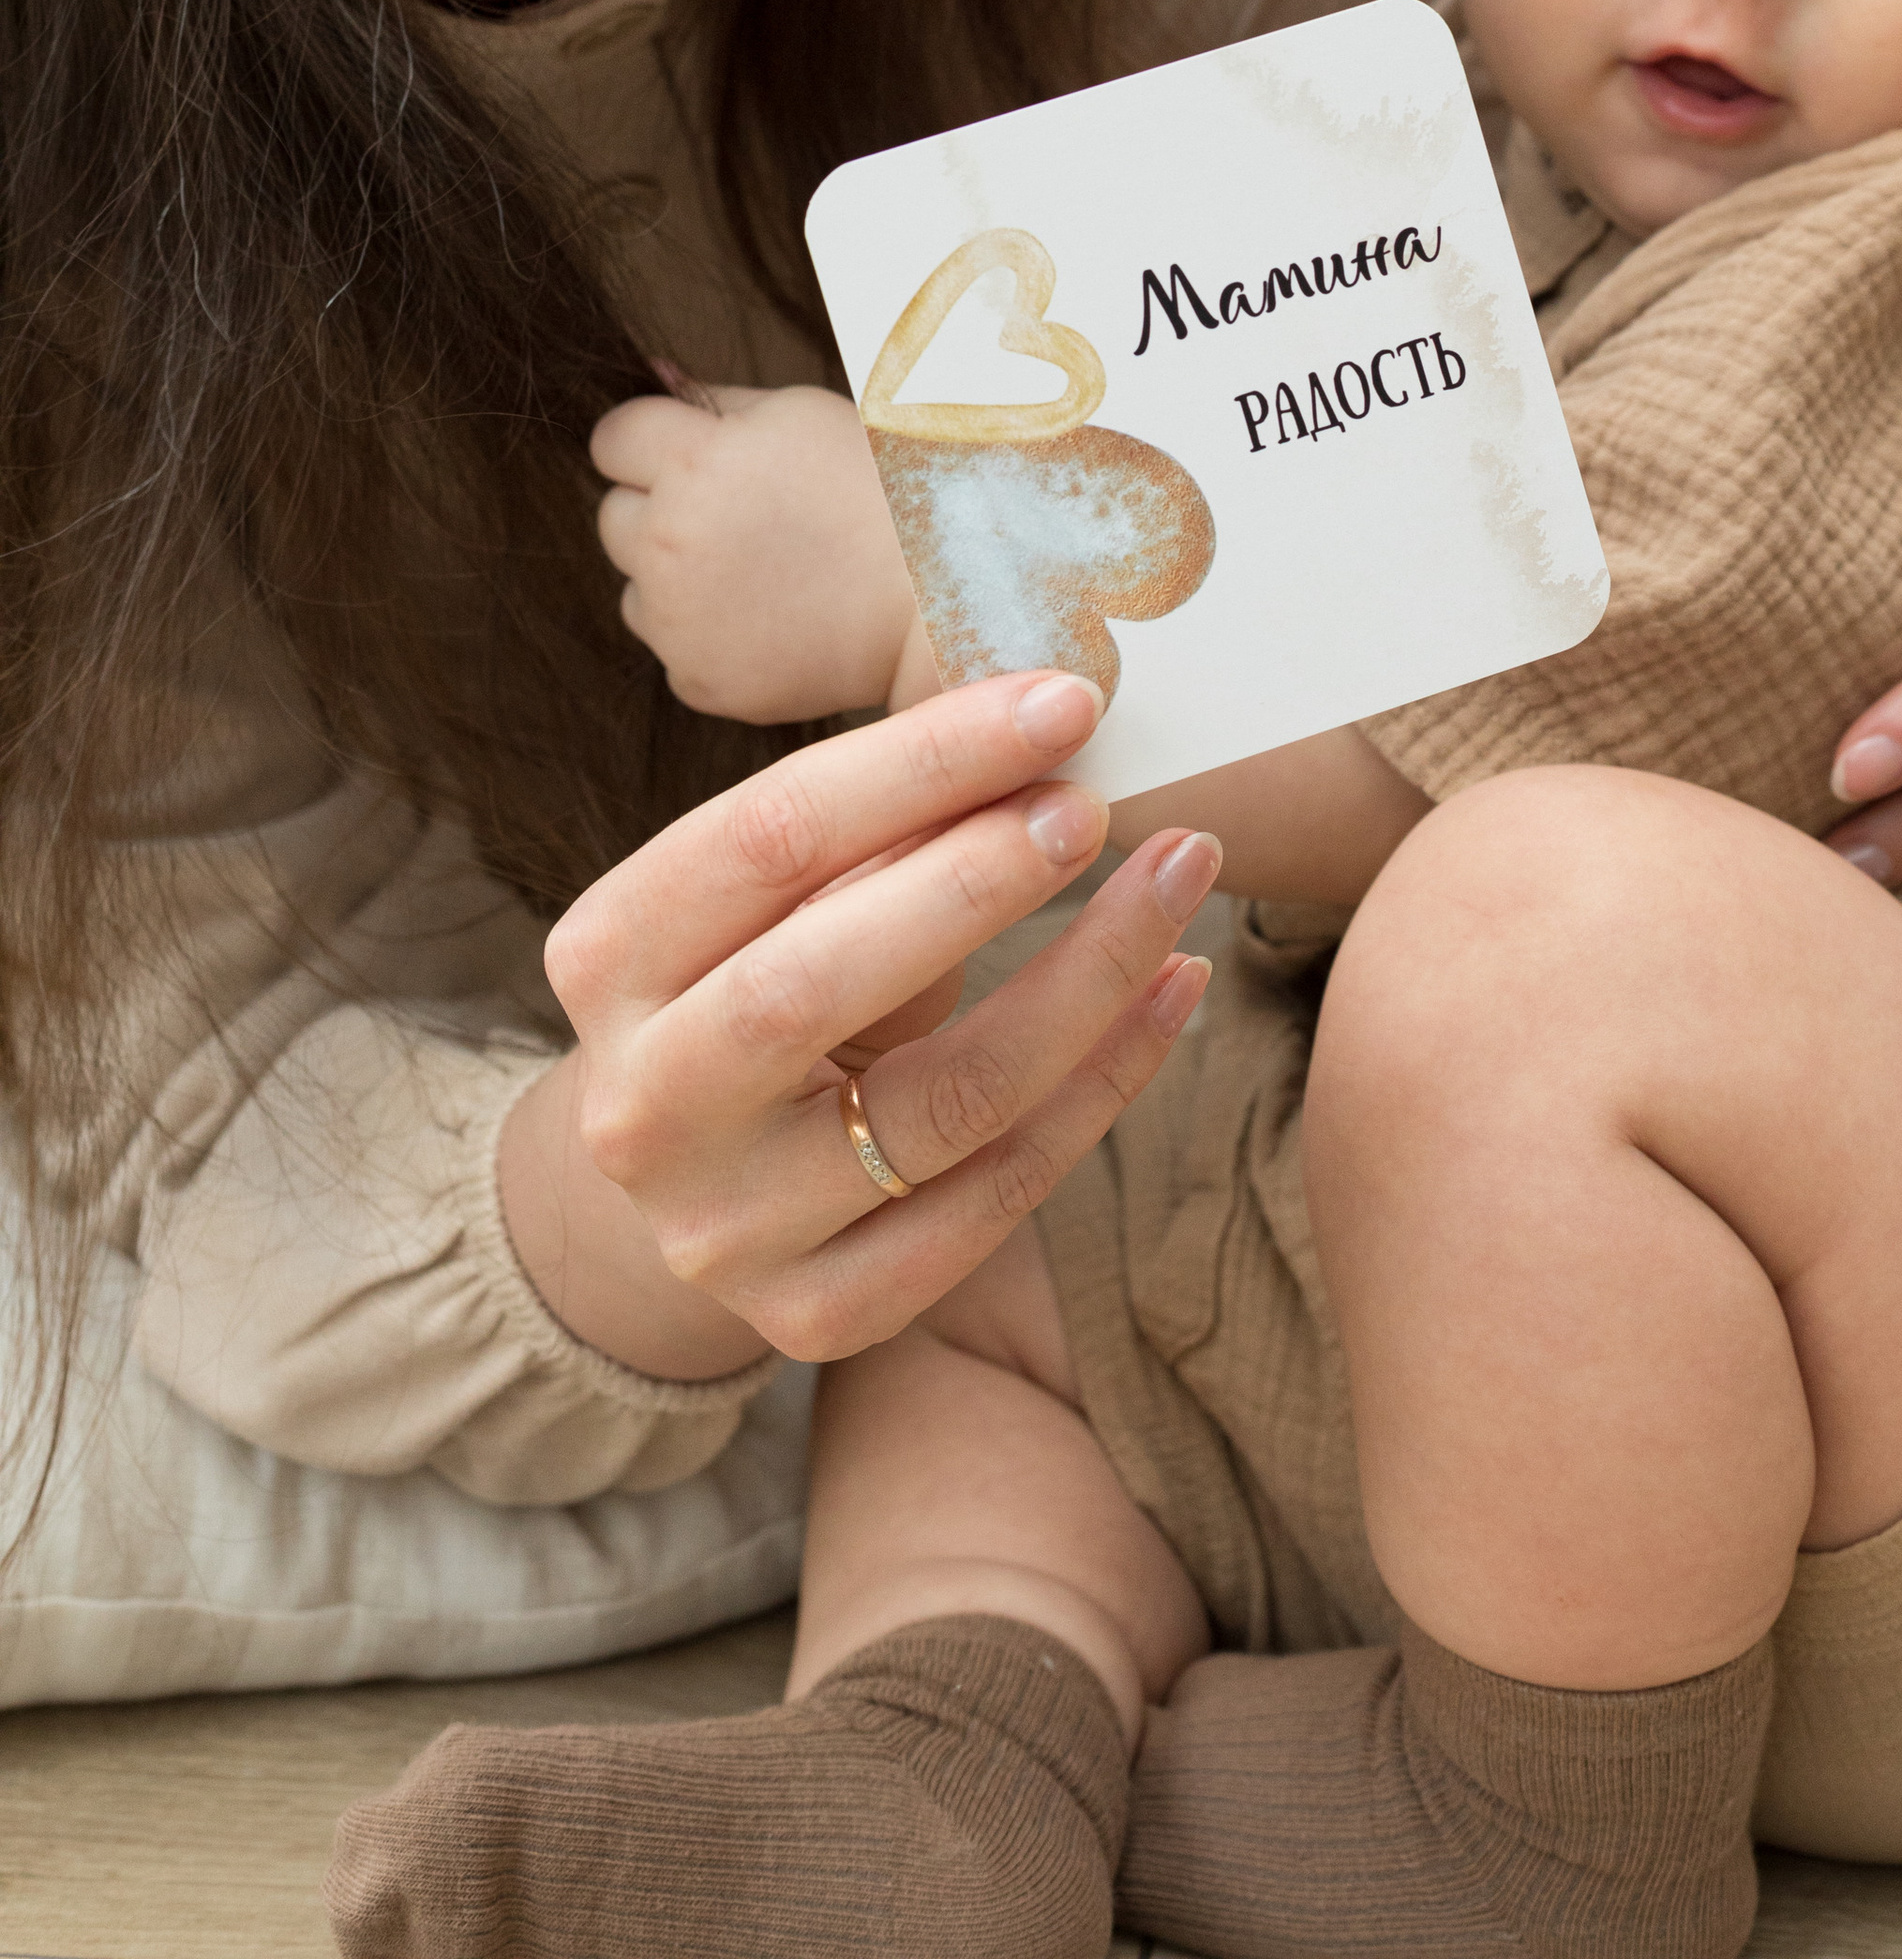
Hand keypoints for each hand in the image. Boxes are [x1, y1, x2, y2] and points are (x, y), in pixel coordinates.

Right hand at [502, 671, 1218, 1371]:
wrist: (696, 1179)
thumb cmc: (758, 979)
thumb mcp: (774, 900)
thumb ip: (878, 829)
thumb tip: (1044, 723)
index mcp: (607, 959)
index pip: (764, 840)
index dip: (922, 762)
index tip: (1058, 703)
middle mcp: (644, 1106)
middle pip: (817, 983)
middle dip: (979, 881)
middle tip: (1097, 803)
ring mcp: (728, 1229)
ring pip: (941, 1102)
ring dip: (1084, 978)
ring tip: (1179, 877)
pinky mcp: (823, 1313)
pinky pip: (1000, 1195)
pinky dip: (1106, 1083)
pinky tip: (1172, 989)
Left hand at [592, 379, 913, 720]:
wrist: (938, 597)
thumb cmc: (878, 488)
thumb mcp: (800, 414)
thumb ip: (715, 398)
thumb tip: (650, 373)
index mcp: (692, 462)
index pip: (612, 439)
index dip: (651, 443)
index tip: (689, 455)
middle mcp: (669, 541)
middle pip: (613, 516)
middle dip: (660, 510)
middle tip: (738, 517)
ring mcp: (678, 620)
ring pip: (636, 588)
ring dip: (676, 578)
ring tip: (763, 572)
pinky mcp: (698, 680)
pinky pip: (674, 647)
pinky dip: (709, 636)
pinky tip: (774, 618)